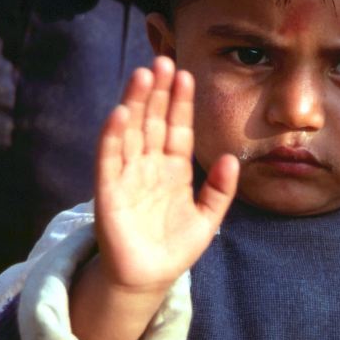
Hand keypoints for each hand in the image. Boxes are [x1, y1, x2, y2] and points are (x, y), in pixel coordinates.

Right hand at [69, 57, 237, 339]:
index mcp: (173, 169)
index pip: (177, 127)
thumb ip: (221, 190)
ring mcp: (127, 176)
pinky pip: (110, 160)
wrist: (148, 279)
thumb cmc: (175, 247)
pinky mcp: (108, 192)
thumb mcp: (208, 218)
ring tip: (142, 75)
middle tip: (163, 60)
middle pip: (153, 121)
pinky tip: (120, 114)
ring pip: (131, 132)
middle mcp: (148, 166)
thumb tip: (230, 158)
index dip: (180, 102)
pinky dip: (113, 137)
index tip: (186, 74)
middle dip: (158, 92)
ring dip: (135, 104)